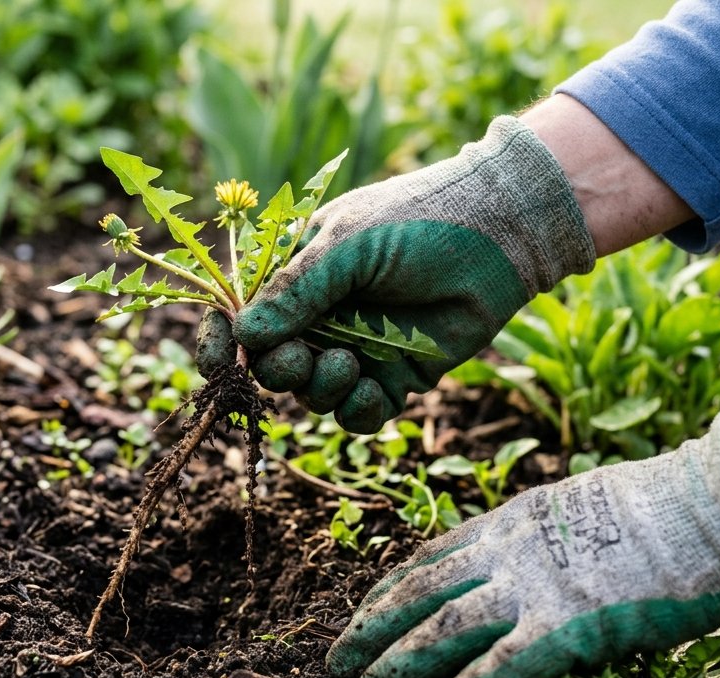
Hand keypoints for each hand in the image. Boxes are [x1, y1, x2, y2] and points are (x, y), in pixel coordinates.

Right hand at [197, 116, 594, 432]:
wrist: (503, 235)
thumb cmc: (420, 221)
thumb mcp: (348, 245)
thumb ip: (296, 291)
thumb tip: (244, 336)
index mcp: (300, 274)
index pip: (242, 315)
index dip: (221, 342)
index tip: (216, 362)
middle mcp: (323, 315)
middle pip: (272, 364)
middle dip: (278, 370)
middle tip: (301, 359)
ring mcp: (359, 348)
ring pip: (312, 395)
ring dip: (321, 389)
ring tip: (352, 363)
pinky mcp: (396, 377)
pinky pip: (358, 414)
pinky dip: (359, 411)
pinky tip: (376, 388)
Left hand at [325, 408, 719, 677]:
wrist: (715, 504)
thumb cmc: (667, 506)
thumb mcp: (582, 506)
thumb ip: (542, 537)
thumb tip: (523, 562)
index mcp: (512, 518)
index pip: (431, 555)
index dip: (390, 587)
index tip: (363, 610)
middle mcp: (508, 550)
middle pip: (420, 591)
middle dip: (374, 627)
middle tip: (339, 659)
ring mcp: (533, 587)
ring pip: (441, 629)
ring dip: (397, 664)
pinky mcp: (565, 627)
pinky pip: (496, 670)